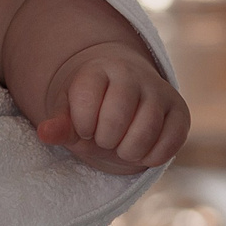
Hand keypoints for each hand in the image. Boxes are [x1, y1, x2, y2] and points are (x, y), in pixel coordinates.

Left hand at [35, 44, 187, 173]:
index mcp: (99, 69)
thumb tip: (45, 133)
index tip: (84, 127)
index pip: (86, 100)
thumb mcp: (70, 116)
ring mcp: (160, 91)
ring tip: (121, 145)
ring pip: (145, 132)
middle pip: (116, 118)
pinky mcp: (180, 111)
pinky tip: (141, 150)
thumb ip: (59, 125)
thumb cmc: (91, 112)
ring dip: (128, 151)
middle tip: (104, 138)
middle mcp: (133, 74)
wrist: (122, 99)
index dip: (82, 125)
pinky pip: (170, 142)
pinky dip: (152, 157)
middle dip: (104, 140)